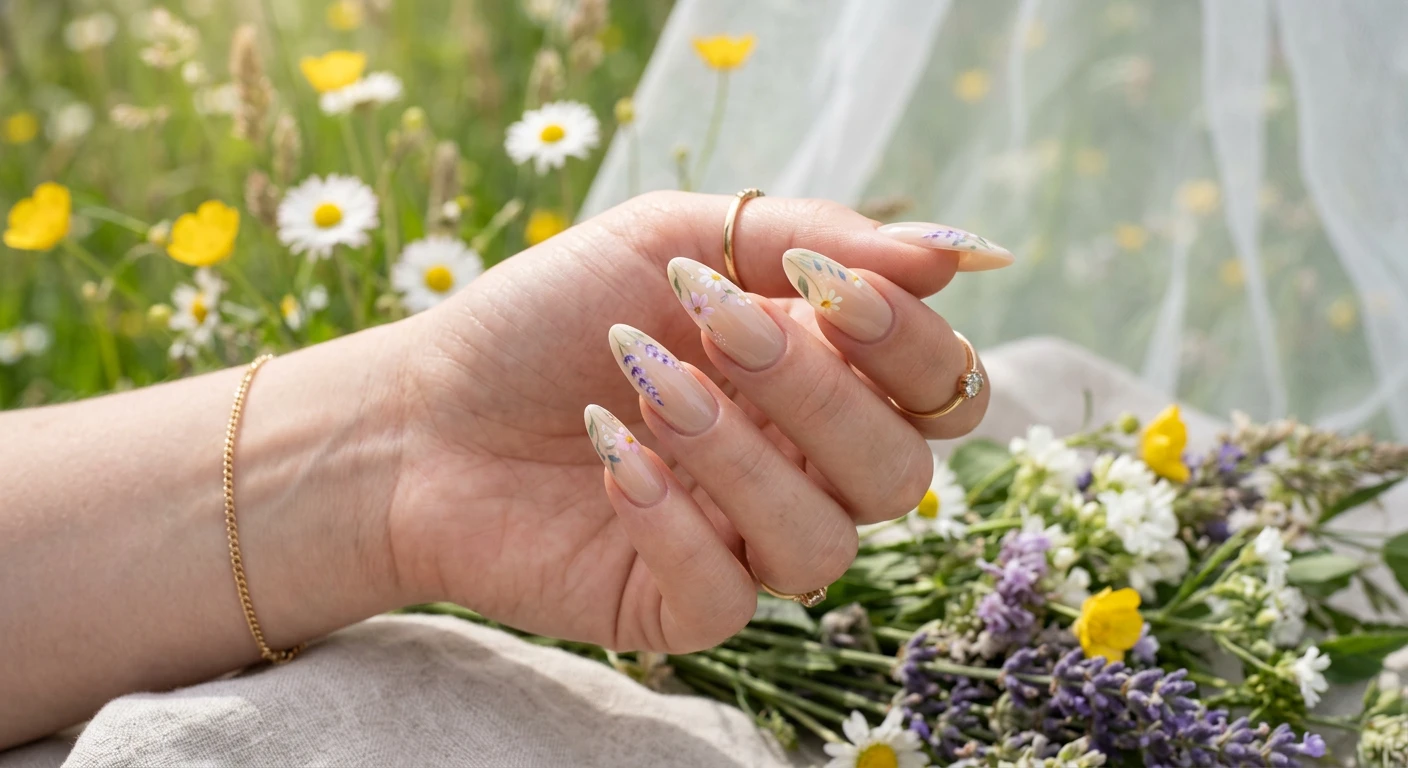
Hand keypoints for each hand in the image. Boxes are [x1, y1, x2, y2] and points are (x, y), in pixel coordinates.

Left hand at [389, 191, 995, 651]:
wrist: (423, 411)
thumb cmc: (550, 316)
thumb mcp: (671, 237)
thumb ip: (813, 240)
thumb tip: (967, 255)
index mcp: (821, 378)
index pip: (941, 388)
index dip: (909, 345)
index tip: (824, 290)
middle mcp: (801, 468)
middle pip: (900, 473)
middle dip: (817, 394)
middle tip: (716, 325)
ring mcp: (745, 544)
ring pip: (821, 543)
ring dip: (737, 456)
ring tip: (648, 389)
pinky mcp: (679, 605)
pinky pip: (729, 596)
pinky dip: (672, 519)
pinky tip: (610, 459)